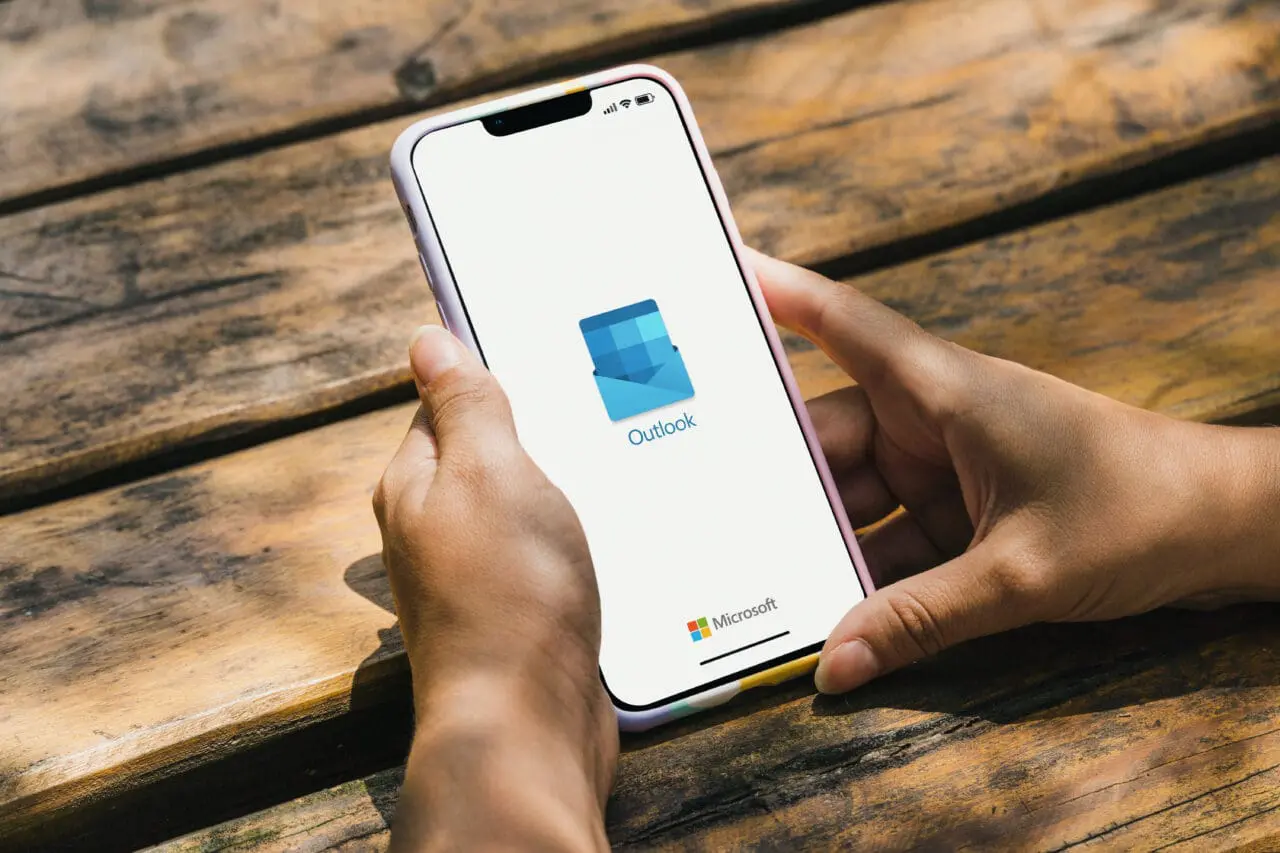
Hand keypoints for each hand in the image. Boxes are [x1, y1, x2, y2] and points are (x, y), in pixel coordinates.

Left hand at [374, 326, 614, 851]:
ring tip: (616, 476)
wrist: (528, 720)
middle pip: (491, 456)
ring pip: (525, 508)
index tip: (552, 364)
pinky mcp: (516, 613)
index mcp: (416, 483)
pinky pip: (548, 556)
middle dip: (544, 438)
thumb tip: (427, 341)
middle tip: (598, 421)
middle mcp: (435, 529)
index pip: (447, 403)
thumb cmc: (504, 591)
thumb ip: (464, 404)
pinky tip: (614, 540)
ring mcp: (474, 575)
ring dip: (567, 494)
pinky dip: (578, 543)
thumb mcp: (489, 471)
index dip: (498, 379)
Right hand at [749, 249, 1279, 694]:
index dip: (777, 295)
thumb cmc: (1140, 512)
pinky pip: (892, 536)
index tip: (715, 269)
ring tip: (766, 581)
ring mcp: (947, 466)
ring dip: (824, 539)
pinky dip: (866, 571)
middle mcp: (935, 418)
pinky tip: (836, 611)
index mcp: (946, 391)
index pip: (843, 326)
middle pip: (829, 438)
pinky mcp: (963, 510)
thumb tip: (836, 665)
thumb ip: (922, 619)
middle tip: (707, 512)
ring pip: (856, 495)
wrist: (1227, 529)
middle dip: (779, 480)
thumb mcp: (1022, 573)